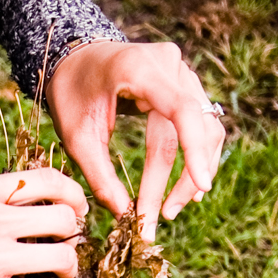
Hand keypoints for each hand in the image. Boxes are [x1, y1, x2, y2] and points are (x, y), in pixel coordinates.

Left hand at [48, 40, 224, 241]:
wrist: (74, 58)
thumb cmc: (72, 94)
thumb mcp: (76, 137)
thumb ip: (99, 175)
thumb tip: (124, 215)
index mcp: (139, 68)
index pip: (182, 111)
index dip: (195, 151)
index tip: (202, 187)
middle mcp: (168, 63)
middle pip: (192, 127)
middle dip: (181, 178)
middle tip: (162, 218)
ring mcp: (181, 70)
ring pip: (206, 126)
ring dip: (193, 171)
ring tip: (172, 209)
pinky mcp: (185, 82)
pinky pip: (201, 122)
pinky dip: (196, 154)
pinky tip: (189, 186)